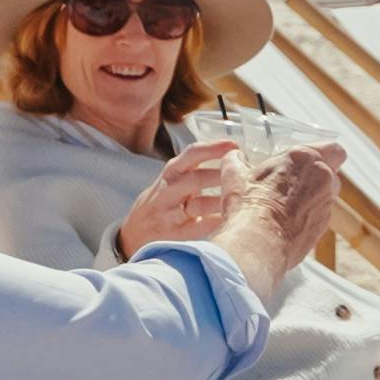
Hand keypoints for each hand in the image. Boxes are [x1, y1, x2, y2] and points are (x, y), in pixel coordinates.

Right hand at [120, 142, 245, 255]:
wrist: (132, 233)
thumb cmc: (162, 203)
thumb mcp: (173, 180)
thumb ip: (196, 170)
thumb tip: (236, 160)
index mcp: (172, 172)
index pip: (192, 154)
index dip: (213, 148)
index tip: (235, 145)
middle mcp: (168, 189)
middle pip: (197, 179)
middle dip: (223, 177)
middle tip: (247, 177)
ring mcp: (168, 213)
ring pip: (198, 204)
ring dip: (222, 202)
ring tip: (243, 200)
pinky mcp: (172, 234)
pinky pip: (197, 228)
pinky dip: (215, 224)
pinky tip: (231, 222)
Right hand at [216, 144, 344, 301]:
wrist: (257, 244)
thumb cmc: (249, 207)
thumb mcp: (234, 175)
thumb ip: (236, 160)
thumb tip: (234, 157)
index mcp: (304, 159)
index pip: (333, 149)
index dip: (324, 153)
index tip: (307, 160)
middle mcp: (322, 179)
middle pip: (332, 172)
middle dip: (317, 176)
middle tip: (294, 181)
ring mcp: (325, 205)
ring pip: (327, 196)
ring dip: (313, 197)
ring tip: (287, 205)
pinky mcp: (322, 228)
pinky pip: (319, 217)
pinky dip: (307, 218)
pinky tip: (286, 222)